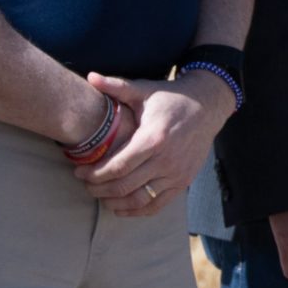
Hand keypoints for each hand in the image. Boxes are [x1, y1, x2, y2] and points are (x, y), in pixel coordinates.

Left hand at [76, 71, 232, 216]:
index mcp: (154, 138)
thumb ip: (117, 86)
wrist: (208, 106)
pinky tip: (120, 206)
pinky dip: (135, 211)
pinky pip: (156, 206)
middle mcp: (167, 160)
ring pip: (139, 200)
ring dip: (114, 202)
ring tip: (100, 195)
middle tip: (86, 184)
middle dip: (98, 189)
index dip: (94, 174)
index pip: (117, 167)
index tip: (79, 172)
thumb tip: (90, 77)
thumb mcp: (145, 90)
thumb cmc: (171, 99)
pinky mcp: (183, 182)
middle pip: (124, 186)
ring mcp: (177, 173)